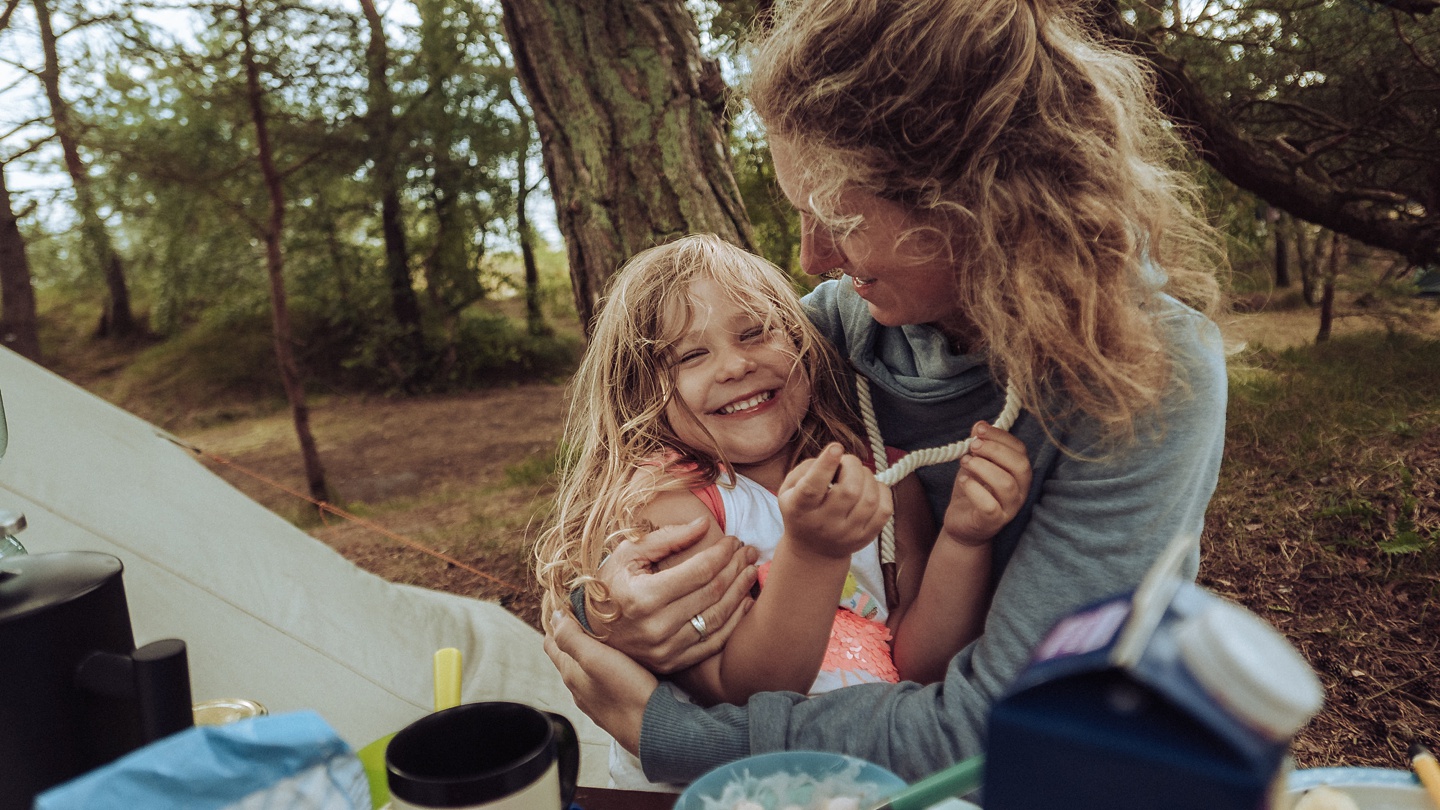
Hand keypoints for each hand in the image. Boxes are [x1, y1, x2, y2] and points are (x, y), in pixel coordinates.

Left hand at [545, 611, 656, 754]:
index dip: (556, 622)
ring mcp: (595, 699)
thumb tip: (555, 617)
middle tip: (591, 612)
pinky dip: (605, 664)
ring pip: (586, 668)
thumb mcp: (596, 659)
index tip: (571, 604)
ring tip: (607, 632)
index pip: (551, 643)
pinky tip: (621, 660)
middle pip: (568, 655)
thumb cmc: (627, 693)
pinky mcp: (613, 706)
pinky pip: (603, 679)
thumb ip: (572, 638)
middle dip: (574, 633)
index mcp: (570, 674)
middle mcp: (578, 689)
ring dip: (592, 650)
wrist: (655, 731)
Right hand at [587, 518, 758, 672]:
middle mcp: (657, 626)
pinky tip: (745, 602)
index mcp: (644, 597)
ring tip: (751, 571)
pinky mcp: (673, 663)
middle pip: (713, 592)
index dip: (722, 553)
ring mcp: (666, 649)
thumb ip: (666, 538)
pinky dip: (735, 621)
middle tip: (749, 551)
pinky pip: (714, 642)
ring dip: (741, 592)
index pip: (699, 571)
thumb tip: (704, 524)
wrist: (590, 629)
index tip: (733, 540)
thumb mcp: (628, 554)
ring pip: (718, 617)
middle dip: (736, 567)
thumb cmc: (609, 584)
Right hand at [778, 443, 893, 558]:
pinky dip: (881, 491)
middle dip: (852, 466)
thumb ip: (806, 468)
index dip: (825, 465)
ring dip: (867, 477)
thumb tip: (835, 456)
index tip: (836, 447)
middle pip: (849, 490)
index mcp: (800, 509)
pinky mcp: (866, 537)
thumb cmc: (801, 511)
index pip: (812, 488)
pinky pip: (885, 510)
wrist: (813, 551)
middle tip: (846, 463)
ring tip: (857, 476)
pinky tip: (870, 489)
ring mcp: (848, 533)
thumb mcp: (788, 490)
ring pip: (870, 499)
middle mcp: (824, 524)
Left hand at [942, 422, 1032, 545]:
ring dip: (983, 467)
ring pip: (1006, 484)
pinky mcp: (993, 522)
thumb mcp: (975, 463)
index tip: (978, 428)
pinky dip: (974, 489)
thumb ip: (979, 446)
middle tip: (972, 445)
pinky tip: (963, 481)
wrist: (962, 524)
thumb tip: (979, 425)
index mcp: (1019, 473)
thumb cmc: (973, 491)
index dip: (1000, 436)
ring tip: (965, 461)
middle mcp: (1021, 490)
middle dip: (995, 450)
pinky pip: (989, 506)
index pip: (1020, 450)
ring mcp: (1009, 508)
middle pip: (1020, 466)